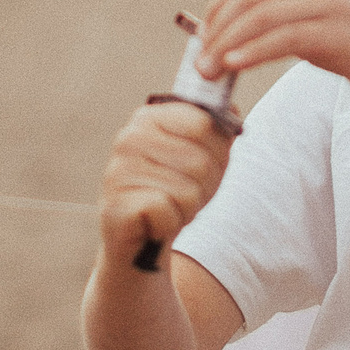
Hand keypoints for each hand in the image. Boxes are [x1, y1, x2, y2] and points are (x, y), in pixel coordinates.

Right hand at [98, 99, 237, 271]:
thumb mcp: (204, 158)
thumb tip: (232, 111)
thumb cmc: (174, 192)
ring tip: (169, 208)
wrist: (143, 239)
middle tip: (185, 196)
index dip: (217, 152)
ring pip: (187, 191)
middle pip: (200, 162)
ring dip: (187, 209)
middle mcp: (130, 138)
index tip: (204, 166)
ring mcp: (119, 172)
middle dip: (203, 187)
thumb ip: (218, 132)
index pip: (204, 123)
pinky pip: (167, 213)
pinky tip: (155, 223)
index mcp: (150, 118)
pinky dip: (170, 224)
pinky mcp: (117, 206)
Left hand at [199, 0, 349, 105]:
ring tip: (209, 71)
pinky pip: (282, 38)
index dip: (218, 5)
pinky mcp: (338, 30)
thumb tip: (228, 35)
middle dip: (216, 29)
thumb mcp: (318, 19)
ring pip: (261, 16)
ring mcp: (331, 1)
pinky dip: (252, 52)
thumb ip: (282, 17)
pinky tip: (233, 66)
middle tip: (198, 62)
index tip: (202, 35)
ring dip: (226, 45)